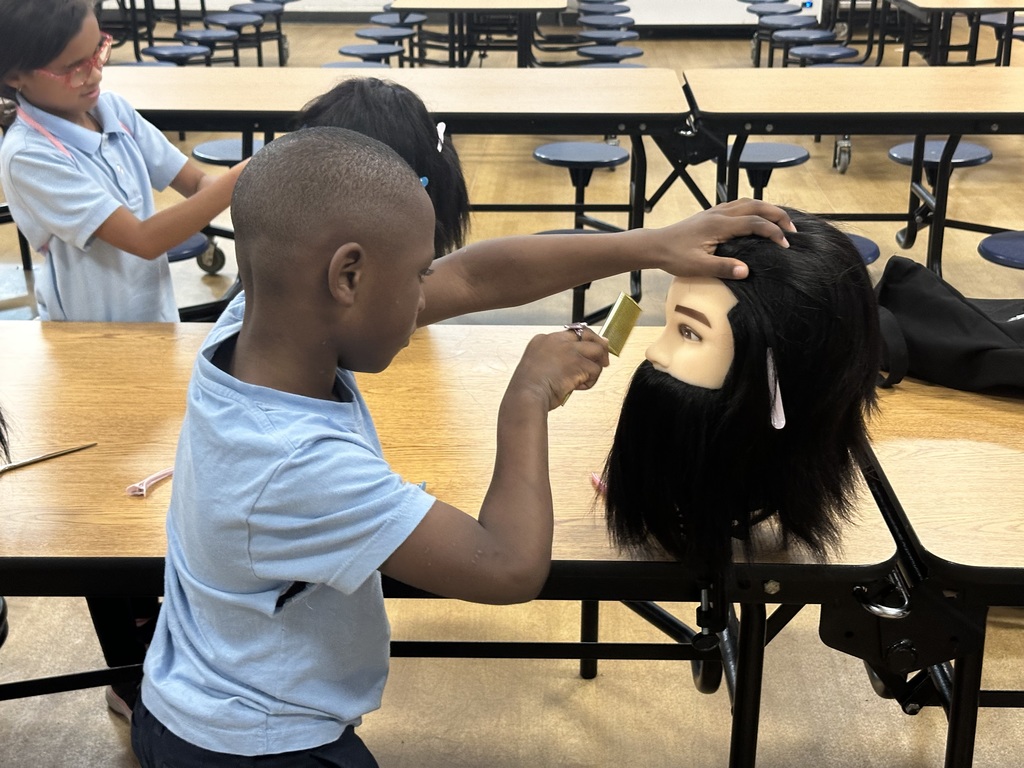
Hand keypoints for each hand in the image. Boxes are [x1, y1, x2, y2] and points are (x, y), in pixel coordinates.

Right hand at [507, 326, 609, 410]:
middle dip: (598, 346)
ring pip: (597, 350)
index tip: (587, 352)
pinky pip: (595, 370)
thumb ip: (554, 360)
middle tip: (602, 360)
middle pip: (587, 334)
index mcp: (543, 340)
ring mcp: (568, 350)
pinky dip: (589, 381)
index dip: (582, 344)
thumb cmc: (528, 389)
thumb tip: (575, 363)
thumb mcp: (537, 367)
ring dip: (595, 366)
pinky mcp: (578, 362)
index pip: (570, 334)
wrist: (526, 395)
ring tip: (585, 379)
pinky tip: (577, 387)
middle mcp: (556, 340)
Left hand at [647, 199, 796, 279]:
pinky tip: (757, 218)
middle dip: (777, 215)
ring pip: (748, 202)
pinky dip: (754, 208)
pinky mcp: (711, 214)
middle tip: (793, 229)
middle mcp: (720, 214)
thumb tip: (747, 271)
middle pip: (756, 206)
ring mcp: (716, 212)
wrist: (656, 246)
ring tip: (781, 221)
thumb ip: (722, 268)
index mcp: (720, 225)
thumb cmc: (675, 257)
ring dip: (767, 209)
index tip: (785, 245)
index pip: (755, 223)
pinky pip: (738, 205)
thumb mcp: (698, 266)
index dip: (773, 232)